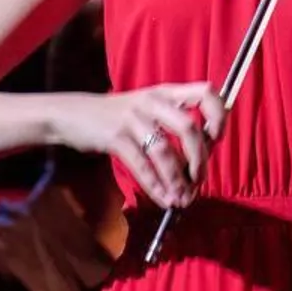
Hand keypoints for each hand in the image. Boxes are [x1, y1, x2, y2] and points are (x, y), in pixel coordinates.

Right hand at [50, 82, 225, 207]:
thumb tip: (203, 154)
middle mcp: (153, 101)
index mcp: (166, 92)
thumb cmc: (117, 115)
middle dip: (200, 159)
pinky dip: (155, 185)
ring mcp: (133, 118)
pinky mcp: (115, 137)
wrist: (72, 115)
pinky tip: (162, 198)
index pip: (206, 92)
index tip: (217, 139)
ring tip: (182, 198)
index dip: (219, 115)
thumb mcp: (147, 107)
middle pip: (189, 127)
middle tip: (199, 180)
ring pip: (165, 150)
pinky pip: (141, 164)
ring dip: (177, 179)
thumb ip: (173, 121)